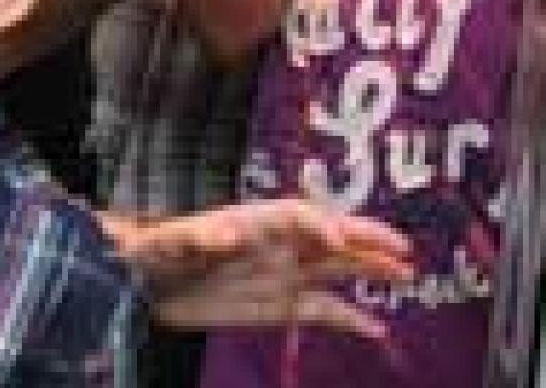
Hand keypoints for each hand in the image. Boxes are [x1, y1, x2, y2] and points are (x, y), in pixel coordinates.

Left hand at [114, 200, 412, 337]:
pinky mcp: (279, 305)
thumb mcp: (164, 245)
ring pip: (335, 267)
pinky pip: (322, 309)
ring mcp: (280, 274)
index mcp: (249, 223)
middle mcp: (273, 245)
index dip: (318, 223)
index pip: (293, 215)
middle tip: (400, 248)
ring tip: (407, 274)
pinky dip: (350, 318)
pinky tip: (376, 329)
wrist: (139, 284)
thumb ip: (192, 239)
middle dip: (364, 238)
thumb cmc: (150, 254)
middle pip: (327, 235)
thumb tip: (221, 233)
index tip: (336, 239)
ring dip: (370, 269)